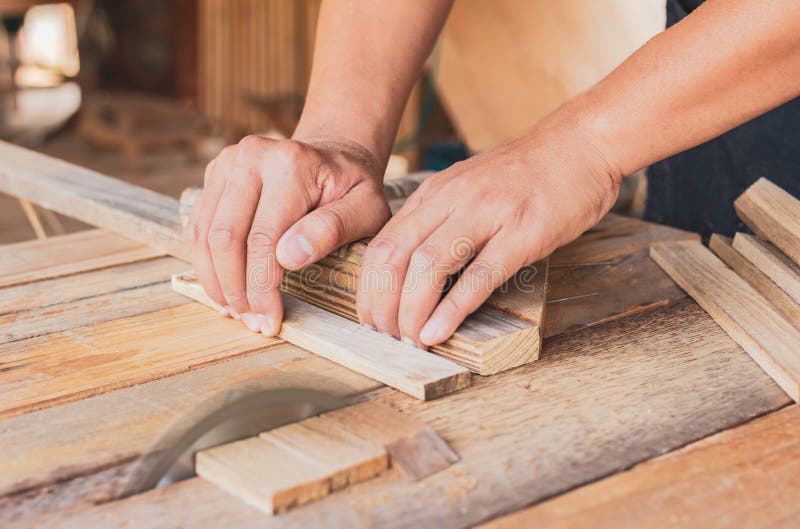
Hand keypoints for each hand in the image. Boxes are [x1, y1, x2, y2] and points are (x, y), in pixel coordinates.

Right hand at [185, 135, 389, 334]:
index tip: (271, 320)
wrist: (335, 155)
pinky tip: (225, 290)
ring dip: (216, 282)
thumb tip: (290, 257)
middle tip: (252, 322)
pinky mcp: (215, 174)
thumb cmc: (353, 188)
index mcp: (289, 164)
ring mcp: (227, 163)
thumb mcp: (365, 209)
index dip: (261, 287)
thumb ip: (333, 229)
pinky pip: (198, 227)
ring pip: (203, 236)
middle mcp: (251, 157)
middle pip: (225, 238)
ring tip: (237, 312)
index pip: (262, 239)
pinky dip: (207, 264)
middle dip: (235, 290)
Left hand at [357, 115, 620, 346]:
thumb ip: (440, 220)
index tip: (371, 318)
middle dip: (382, 304)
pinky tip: (439, 331)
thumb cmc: (526, 174)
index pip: (383, 244)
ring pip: (428, 266)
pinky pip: (478, 276)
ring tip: (411, 340)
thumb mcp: (469, 187)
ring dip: (412, 310)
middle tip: (387, 336)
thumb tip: (414, 268)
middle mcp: (452, 201)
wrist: (581, 145)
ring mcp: (487, 215)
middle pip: (395, 257)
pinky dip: (452, 309)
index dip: (369, 289)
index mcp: (435, 194)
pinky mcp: (522, 233)